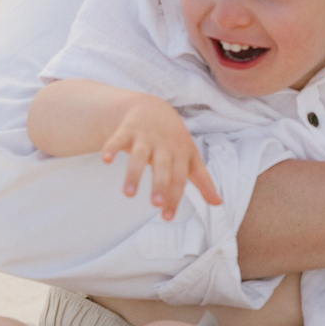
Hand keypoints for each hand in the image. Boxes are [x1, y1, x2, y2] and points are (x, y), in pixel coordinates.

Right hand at [99, 97, 219, 219]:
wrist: (153, 108)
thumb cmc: (174, 139)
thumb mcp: (190, 157)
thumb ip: (203, 180)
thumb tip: (219, 204)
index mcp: (180, 154)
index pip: (179, 178)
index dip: (174, 197)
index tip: (166, 217)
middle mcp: (164, 145)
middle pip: (162, 166)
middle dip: (159, 184)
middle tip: (155, 204)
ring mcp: (145, 137)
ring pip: (139, 155)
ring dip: (133, 173)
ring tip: (128, 194)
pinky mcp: (127, 130)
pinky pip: (118, 139)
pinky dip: (111, 147)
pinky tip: (105, 159)